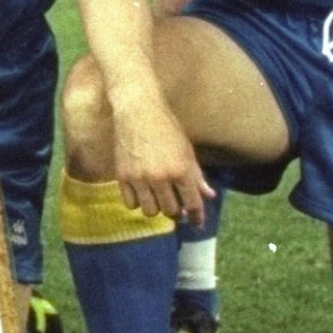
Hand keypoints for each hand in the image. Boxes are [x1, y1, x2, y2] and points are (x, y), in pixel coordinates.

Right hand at [108, 93, 214, 228]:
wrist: (137, 110)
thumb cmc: (166, 128)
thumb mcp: (187, 151)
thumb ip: (197, 176)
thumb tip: (210, 195)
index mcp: (181, 170)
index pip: (193, 204)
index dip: (197, 217)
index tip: (196, 222)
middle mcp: (161, 177)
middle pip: (171, 211)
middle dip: (176, 211)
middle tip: (175, 205)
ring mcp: (140, 177)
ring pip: (150, 211)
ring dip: (156, 208)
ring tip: (157, 198)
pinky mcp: (123, 175)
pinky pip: (130, 203)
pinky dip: (137, 202)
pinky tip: (141, 193)